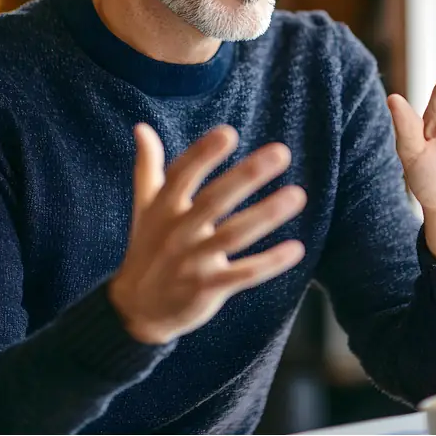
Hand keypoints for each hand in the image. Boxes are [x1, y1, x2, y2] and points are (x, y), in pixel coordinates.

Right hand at [107, 124, 305, 344]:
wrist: (136, 309)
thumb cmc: (148, 246)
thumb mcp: (145, 206)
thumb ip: (148, 166)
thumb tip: (142, 126)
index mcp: (163, 208)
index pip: (182, 175)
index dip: (203, 154)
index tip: (229, 133)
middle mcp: (177, 232)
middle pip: (214, 200)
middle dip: (247, 176)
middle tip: (281, 152)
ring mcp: (192, 262)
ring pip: (233, 236)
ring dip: (266, 215)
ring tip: (298, 195)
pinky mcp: (208, 288)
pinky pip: (243, 274)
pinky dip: (270, 263)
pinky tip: (297, 249)